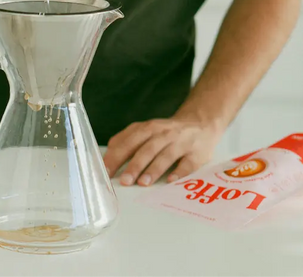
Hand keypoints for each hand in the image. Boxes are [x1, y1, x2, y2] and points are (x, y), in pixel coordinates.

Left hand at [103, 117, 222, 186]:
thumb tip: (108, 154)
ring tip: (142, 183)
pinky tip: (170, 181)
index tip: (106, 171)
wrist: (199, 123)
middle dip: (134, 165)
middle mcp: (163, 133)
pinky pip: (188, 164)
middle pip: (147, 148)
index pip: (129, 141)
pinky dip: (179, 172)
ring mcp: (181, 143)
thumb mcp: (146, 130)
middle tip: (124, 181)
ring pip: (165, 155)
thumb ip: (127, 140)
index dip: (117, 156)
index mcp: (148, 128)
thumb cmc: (166, 132)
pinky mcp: (197, 153)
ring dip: (153, 169)